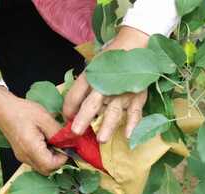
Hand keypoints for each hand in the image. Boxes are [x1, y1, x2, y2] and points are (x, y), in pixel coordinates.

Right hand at [0, 86, 67, 174]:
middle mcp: (25, 157)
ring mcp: (22, 157)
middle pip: (47, 170)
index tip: (66, 146)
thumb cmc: (22, 111)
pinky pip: (37, 161)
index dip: (63, 159)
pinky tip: (46, 141)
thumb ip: (59, 133)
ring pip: (42, 167)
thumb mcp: (45, 118)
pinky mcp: (21, 154)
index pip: (51, 165)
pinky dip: (45, 156)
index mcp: (30, 148)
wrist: (3, 108)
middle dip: (58, 160)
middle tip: (61, 144)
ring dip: (52, 158)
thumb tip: (71, 142)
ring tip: (53, 141)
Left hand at [63, 26, 149, 142]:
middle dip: (83, 118)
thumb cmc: (110, 58)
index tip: (66, 119)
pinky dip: (133, 124)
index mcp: (91, 76)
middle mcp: (106, 85)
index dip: (68, 108)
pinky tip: (128, 135)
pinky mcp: (138, 96)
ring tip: (101, 139)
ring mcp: (123, 92)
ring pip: (113, 111)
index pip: (75, 94)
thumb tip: (73, 108)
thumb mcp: (93, 67)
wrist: (135, 43)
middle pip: (92, 104)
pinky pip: (135, 113)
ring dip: (107, 126)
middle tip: (75, 131)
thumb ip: (84, 86)